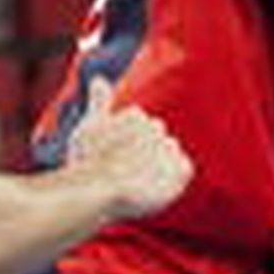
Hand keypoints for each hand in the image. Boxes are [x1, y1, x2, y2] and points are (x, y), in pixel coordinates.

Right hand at [68, 77, 191, 218]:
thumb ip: (99, 102)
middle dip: (144, 149)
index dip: (125, 141)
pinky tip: (157, 185)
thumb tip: (99, 79)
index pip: (138, 123)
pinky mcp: (179, 171)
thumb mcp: (89, 127)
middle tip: (126, 169)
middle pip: (156, 135)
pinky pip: (185, 168)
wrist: (97, 195)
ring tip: (139, 180)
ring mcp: (168, 149)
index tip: (113, 155)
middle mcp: (155, 127)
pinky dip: (176, 176)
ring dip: (159, 163)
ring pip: (170, 151)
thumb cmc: (88, 162)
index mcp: (135, 115)